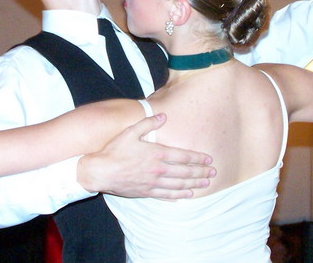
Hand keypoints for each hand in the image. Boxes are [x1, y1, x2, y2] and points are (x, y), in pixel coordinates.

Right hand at [76, 113, 215, 198]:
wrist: (100, 171)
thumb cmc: (114, 150)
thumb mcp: (130, 132)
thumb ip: (148, 123)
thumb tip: (163, 117)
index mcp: (156, 153)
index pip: (183, 156)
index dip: (198, 158)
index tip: (209, 159)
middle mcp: (158, 169)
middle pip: (185, 172)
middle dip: (201, 172)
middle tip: (213, 173)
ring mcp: (153, 182)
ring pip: (179, 185)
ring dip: (194, 184)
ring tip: (205, 184)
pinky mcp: (146, 192)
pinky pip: (167, 195)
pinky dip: (179, 195)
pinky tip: (186, 195)